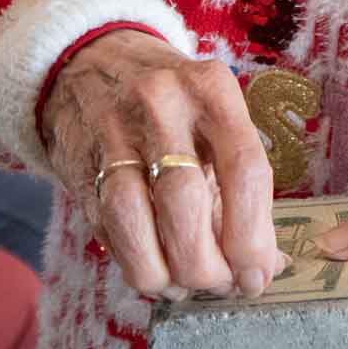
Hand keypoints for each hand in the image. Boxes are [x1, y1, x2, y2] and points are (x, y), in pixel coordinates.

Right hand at [41, 29, 281, 300]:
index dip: (252, 236)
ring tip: (185, 286)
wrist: (94, 62)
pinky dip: (134, 261)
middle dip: (207, 264)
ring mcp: (115, 131)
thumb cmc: (175, 103)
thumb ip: (238, 184)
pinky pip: (107, 226)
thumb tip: (263, 266)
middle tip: (221, 284)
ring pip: (135, 220)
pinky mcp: (84, 163)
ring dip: (165, 272)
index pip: (244, 168)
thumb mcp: (214, 116)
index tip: (257, 276)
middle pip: (186, 201)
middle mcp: (162, 102)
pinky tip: (154, 270)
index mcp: (212, 88)